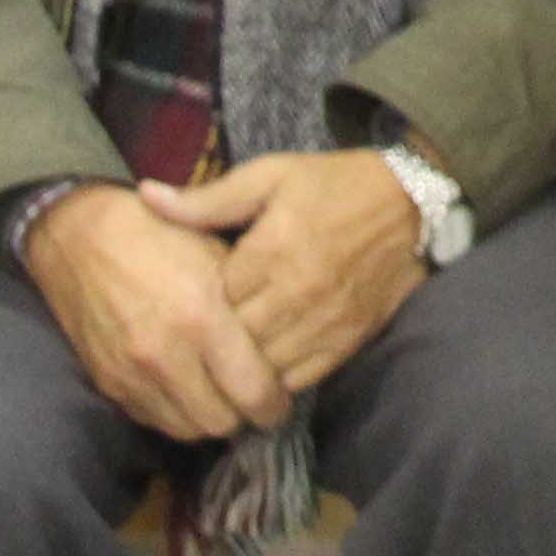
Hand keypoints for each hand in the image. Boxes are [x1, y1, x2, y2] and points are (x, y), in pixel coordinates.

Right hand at [15, 182, 285, 439]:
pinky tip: (185, 387)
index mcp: (202, 318)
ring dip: (207, 416)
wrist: (81, 238)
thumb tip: (282, 350)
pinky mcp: (108, 383)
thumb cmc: (161, 237)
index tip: (280, 399)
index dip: (274, 404)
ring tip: (219, 393)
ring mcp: (132, 374)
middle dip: (242, 414)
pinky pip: (153, 419)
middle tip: (250, 396)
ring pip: (187, 430)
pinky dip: (175, 411)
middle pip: (221, 422)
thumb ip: (250, 310)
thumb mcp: (217, 258)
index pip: (253, 393)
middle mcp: (166, 355)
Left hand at [138, 149, 423, 396]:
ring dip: (245, 362)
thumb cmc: (331, 185)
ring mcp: (325, 321)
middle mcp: (298, 291)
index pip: (214, 297)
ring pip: (265, 366)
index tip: (195, 292)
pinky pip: (300, 379)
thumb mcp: (269, 177)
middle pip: (236, 337)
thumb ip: (208, 198)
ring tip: (231, 350)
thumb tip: (145, 195)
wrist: (410, 204)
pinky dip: (277, 376)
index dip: (199, 299)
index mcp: (272, 247)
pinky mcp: (347, 341)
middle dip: (218, 335)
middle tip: (208, 328)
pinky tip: (266, 361)